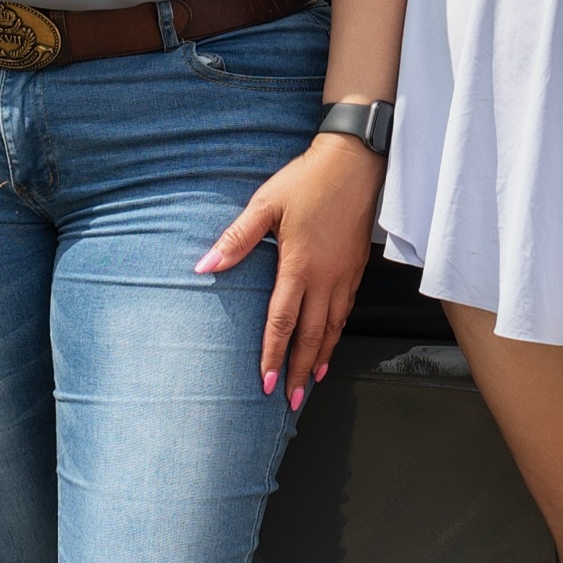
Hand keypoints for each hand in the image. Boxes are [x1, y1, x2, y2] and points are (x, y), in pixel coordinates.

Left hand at [198, 135, 383, 409]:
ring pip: (332, 327)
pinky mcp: (357, 267)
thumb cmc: (308, 180)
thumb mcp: (266, 204)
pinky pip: (346, 310)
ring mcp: (345, 275)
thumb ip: (236, 239)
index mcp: (299, 267)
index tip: (266, 383)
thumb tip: (205, 266)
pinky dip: (336, 333)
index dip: (273, 356)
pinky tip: (330, 340)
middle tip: (290, 400)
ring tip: (310, 381)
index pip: (282, 323)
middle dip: (298, 371)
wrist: (355, 162)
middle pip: (311, 336)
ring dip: (320, 357)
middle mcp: (326, 278)